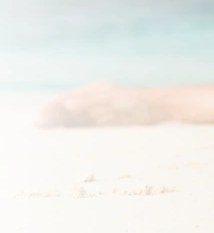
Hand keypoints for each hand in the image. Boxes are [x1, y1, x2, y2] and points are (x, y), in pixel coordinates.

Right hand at [36, 82, 164, 127]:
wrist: (159, 106)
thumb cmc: (136, 99)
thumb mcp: (112, 99)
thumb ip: (89, 101)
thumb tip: (67, 104)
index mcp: (93, 91)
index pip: (66, 99)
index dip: (52, 107)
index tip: (38, 116)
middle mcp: (93, 101)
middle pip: (67, 111)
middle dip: (52, 118)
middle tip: (36, 128)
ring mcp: (99, 113)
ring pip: (75, 121)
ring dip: (61, 126)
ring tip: (44, 135)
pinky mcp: (106, 124)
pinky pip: (86, 128)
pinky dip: (75, 133)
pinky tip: (67, 141)